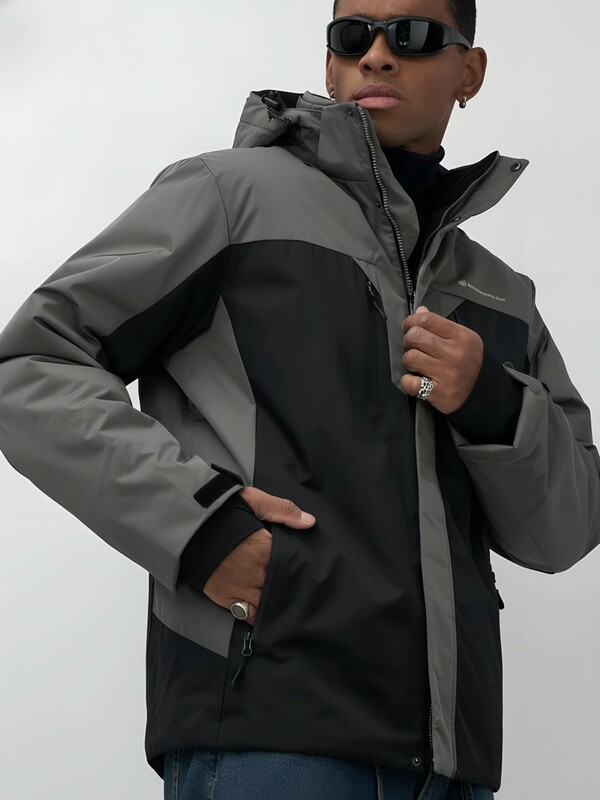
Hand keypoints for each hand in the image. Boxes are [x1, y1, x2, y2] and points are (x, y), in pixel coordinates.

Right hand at [203, 488, 315, 623]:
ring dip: (275, 602)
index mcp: (265, 549)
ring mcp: (239, 588)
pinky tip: (265, 612)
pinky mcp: (224, 597)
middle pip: (281, 587)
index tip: (309, 570)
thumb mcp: (254, 500)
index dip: (299, 568)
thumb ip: (283, 510)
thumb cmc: (221, 510)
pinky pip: (246, 614)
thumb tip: (310, 522)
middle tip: (302, 589)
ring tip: (286, 603)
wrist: (185, 525)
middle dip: (290, 587)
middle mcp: (255, 573)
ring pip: (267, 603)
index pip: (291, 565)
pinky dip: (257, 615)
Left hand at [400, 306, 483, 413]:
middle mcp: (455, 354)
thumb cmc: (471, 363)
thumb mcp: (464, 340)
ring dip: (408, 360)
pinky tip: (415, 380)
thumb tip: (420, 311)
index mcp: (461, 337)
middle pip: (415, 337)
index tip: (408, 326)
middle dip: (408, 341)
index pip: (428, 320)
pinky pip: (410, 382)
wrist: (485, 392)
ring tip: (416, 364)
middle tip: (413, 347)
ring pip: (410, 358)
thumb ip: (441, 326)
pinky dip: (407, 381)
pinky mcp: (439, 393)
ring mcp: (447, 374)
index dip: (411, 321)